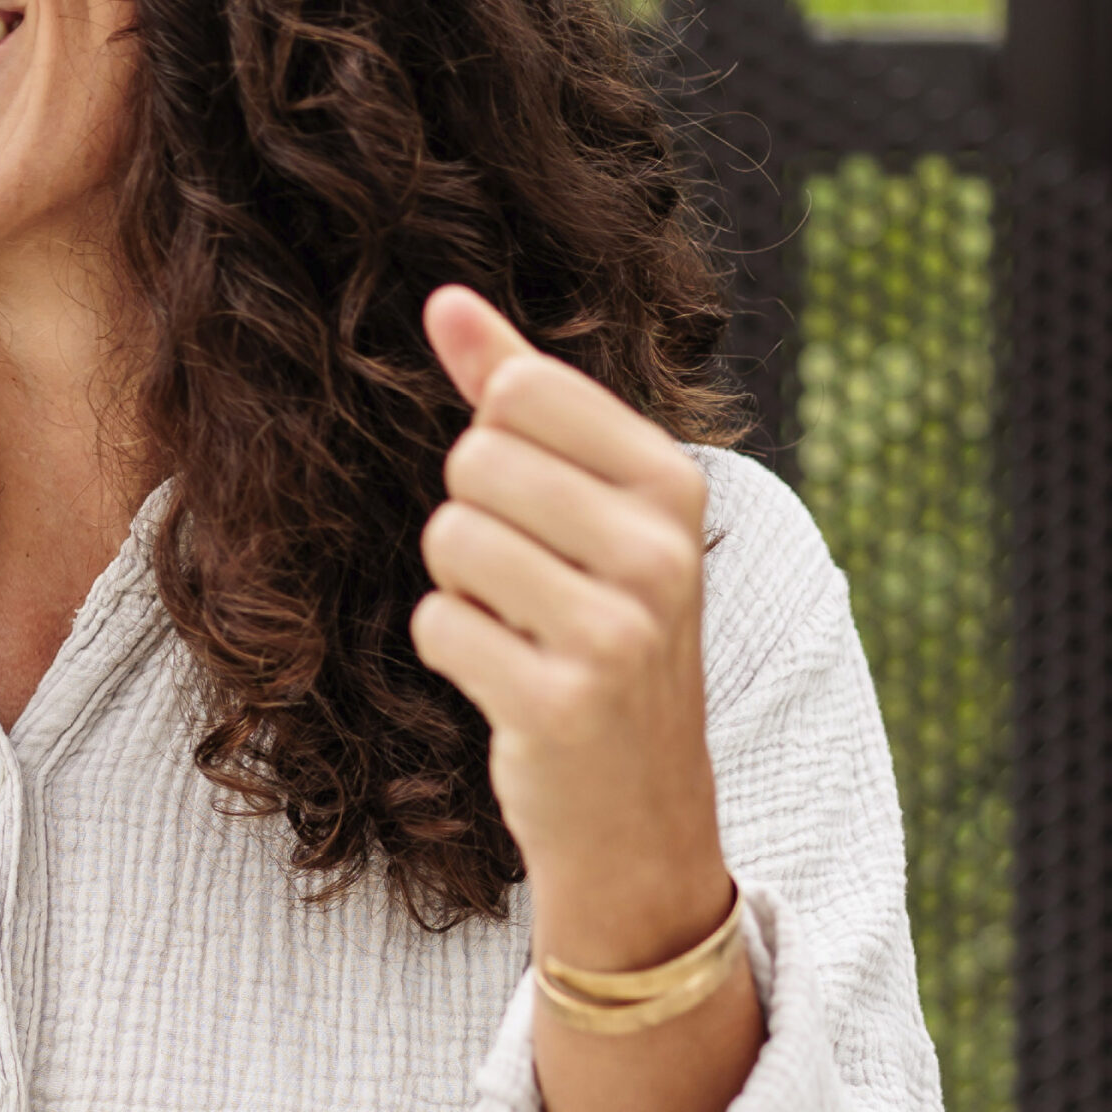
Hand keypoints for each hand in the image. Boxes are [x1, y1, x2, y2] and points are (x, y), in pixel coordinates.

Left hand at [412, 284, 729, 970]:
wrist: (637, 813)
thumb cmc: (596, 628)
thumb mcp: (581, 502)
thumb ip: (514, 390)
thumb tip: (446, 299)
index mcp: (673, 482)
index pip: (519, 391)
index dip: (495, 447)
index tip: (542, 512)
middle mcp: (662, 551)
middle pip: (473, 462)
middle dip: (471, 523)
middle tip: (527, 587)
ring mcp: (620, 632)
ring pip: (449, 540)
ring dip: (460, 590)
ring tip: (524, 633)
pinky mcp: (564, 704)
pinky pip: (438, 624)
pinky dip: (453, 651)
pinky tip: (512, 683)